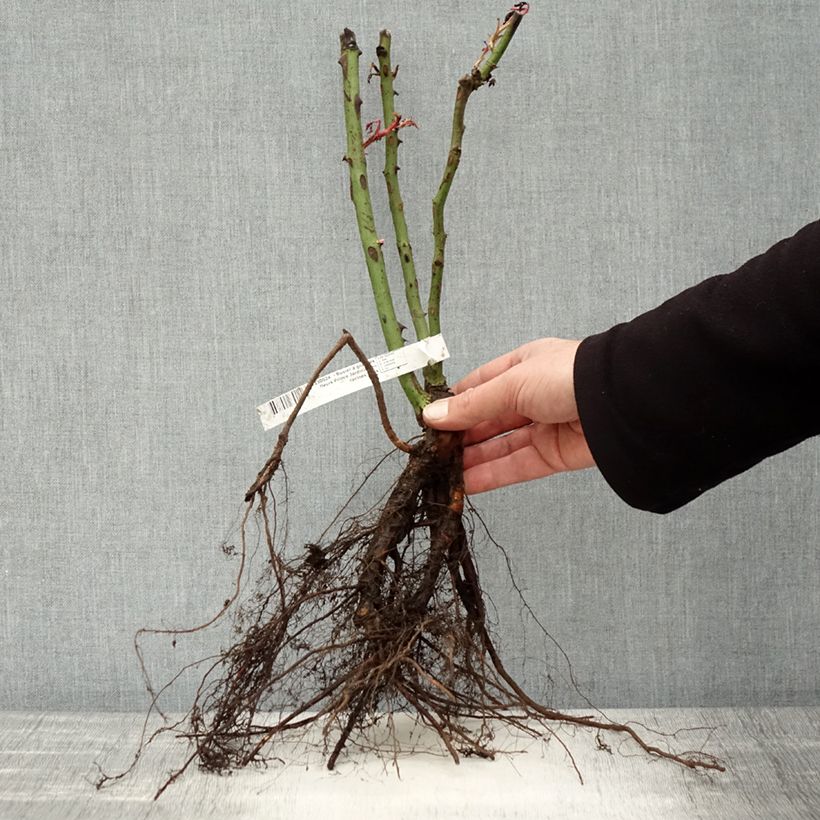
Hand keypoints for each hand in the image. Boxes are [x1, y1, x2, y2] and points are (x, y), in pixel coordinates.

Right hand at [422, 338, 594, 493]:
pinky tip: (465, 484)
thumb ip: (472, 405)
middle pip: (488, 419)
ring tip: (441, 473)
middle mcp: (531, 396)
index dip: (454, 404)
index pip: (478, 386)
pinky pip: (516, 466)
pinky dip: (491, 475)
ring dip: (471, 459)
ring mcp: (543, 427)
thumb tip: (432, 416)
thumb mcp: (512, 383)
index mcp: (521, 367)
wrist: (624, 402)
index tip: (427, 422)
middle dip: (460, 435)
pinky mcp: (554, 455)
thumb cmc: (567, 377)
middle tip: (431, 453)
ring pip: (499, 446)